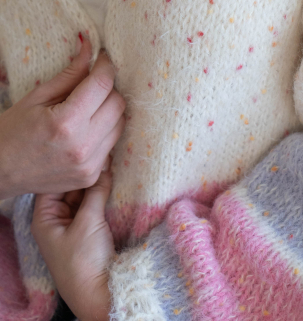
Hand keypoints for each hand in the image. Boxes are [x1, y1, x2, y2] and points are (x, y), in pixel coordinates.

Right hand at [0, 36, 125, 199]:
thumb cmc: (12, 131)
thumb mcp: (37, 97)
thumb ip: (70, 73)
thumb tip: (90, 46)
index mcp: (66, 122)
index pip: (103, 84)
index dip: (105, 64)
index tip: (101, 57)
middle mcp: (82, 146)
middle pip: (118, 103)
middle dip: (108, 87)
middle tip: (92, 83)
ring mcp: (89, 165)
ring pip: (120, 124)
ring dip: (109, 109)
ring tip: (88, 107)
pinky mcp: (91, 177)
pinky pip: (112, 144)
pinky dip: (105, 131)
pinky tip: (86, 128)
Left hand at [31, 158, 114, 320]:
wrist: (101, 294)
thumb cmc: (84, 261)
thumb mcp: (88, 221)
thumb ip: (96, 190)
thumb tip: (104, 164)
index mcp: (45, 218)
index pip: (53, 183)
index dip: (68, 167)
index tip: (87, 151)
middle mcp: (56, 220)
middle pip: (68, 187)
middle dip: (84, 173)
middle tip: (105, 153)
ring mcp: (73, 225)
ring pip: (83, 195)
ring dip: (95, 183)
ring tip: (111, 162)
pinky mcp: (90, 231)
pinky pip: (93, 205)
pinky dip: (102, 194)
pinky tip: (113, 180)